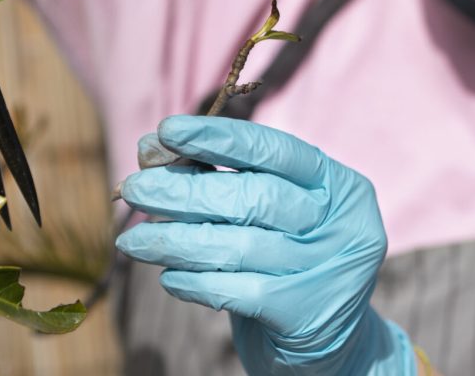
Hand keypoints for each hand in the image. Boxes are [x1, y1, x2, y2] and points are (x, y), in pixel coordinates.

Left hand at [117, 116, 416, 374]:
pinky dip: (195, 282)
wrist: (329, 345)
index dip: (219, 137)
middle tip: (135, 190)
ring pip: (238, 245)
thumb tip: (150, 149)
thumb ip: (218, 177)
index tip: (166, 129)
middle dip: (186, 191)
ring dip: (175, 240)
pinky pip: (235, 291)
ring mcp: (328, 270)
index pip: (275, 149)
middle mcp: (342, 223)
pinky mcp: (305, 313)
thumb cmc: (286, 263)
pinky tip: (168, 278)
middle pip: (254, 197)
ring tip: (132, 241)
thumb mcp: (264, 215)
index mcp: (338, 185)